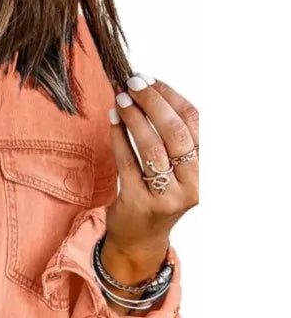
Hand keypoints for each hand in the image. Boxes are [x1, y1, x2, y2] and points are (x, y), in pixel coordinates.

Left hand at [103, 74, 198, 282]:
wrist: (139, 238)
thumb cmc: (157, 194)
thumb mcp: (176, 168)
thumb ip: (172, 137)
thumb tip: (151, 89)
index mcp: (205, 169)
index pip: (195, 123)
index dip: (172, 97)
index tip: (151, 79)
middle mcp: (191, 184)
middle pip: (175, 132)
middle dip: (153, 102)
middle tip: (132, 83)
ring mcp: (165, 196)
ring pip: (152, 147)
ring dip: (134, 118)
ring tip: (120, 99)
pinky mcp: (138, 202)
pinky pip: (127, 162)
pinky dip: (119, 137)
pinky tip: (112, 120)